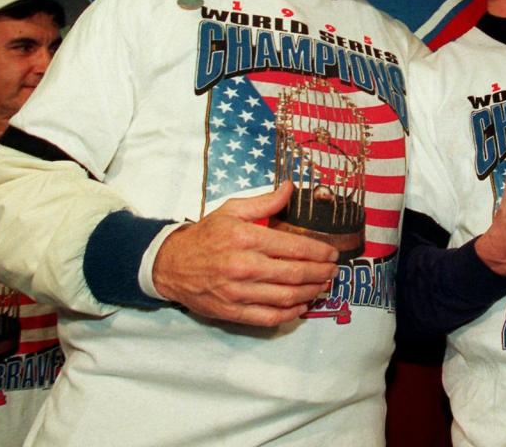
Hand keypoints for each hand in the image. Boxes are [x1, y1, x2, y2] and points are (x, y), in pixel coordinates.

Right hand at [152, 182, 339, 326]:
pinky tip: (302, 306)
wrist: (171, 264)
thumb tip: (291, 188)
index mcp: (246, 238)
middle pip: (294, 273)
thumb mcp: (232, 210)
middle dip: (320, 273)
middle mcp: (243, 266)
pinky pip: (268, 317)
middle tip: (334, 270)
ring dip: (311, 292)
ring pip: (285, 297)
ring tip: (323, 286)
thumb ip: (264, 202)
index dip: (318, 252)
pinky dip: (290, 314)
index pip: (293, 247)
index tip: (332, 252)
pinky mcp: (232, 311)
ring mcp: (238, 292)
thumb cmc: (205, 235)